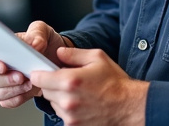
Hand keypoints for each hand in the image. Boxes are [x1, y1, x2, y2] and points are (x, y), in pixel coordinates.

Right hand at [0, 20, 69, 108]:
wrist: (55, 60)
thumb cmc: (42, 42)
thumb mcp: (42, 31)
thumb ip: (36, 34)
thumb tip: (34, 45)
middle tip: (5, 67)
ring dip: (6, 85)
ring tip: (24, 78)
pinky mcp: (10, 97)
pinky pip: (6, 102)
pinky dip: (16, 96)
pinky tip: (28, 88)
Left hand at [31, 47, 147, 125]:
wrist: (129, 107)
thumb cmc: (115, 83)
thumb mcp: (97, 58)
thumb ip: (74, 54)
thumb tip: (59, 52)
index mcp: (70, 80)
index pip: (39, 78)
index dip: (40, 73)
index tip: (43, 72)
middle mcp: (67, 100)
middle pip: (45, 91)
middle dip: (52, 85)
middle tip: (67, 81)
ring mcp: (70, 116)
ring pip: (53, 104)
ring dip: (60, 98)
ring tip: (78, 93)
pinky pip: (62, 115)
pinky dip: (68, 109)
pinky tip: (82, 104)